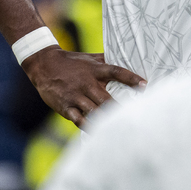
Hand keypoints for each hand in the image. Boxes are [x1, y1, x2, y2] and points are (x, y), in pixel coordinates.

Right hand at [22, 47, 146, 126]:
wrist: (45, 65)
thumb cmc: (73, 62)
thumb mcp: (91, 58)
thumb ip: (107, 60)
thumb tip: (127, 56)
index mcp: (96, 70)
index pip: (116, 72)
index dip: (131, 78)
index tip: (145, 85)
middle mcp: (87, 83)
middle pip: (106, 98)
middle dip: (119, 108)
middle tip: (135, 116)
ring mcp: (76, 96)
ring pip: (94, 111)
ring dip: (106, 120)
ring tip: (119, 129)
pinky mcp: (66, 107)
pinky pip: (79, 120)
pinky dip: (88, 127)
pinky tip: (97, 134)